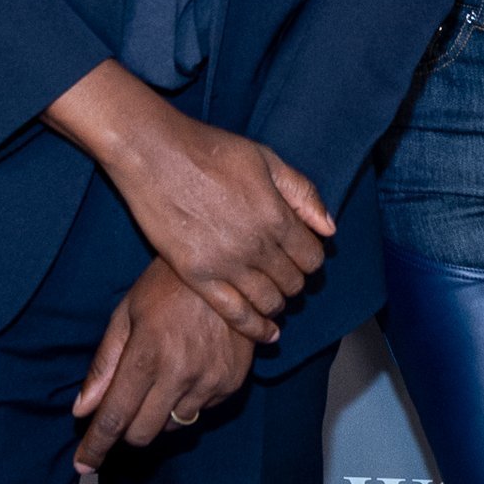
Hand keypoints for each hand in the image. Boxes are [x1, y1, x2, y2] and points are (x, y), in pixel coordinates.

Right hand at [43, 61, 332, 340]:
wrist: (154, 154)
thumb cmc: (209, 149)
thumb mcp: (266, 158)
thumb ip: (302, 193)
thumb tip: (329, 228)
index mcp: (277, 216)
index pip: (313, 257)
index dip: (312, 259)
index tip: (302, 255)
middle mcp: (257, 246)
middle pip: (294, 282)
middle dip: (295, 280)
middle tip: (286, 275)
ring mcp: (226, 264)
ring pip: (269, 302)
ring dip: (277, 302)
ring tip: (273, 296)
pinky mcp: (197, 276)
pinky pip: (235, 314)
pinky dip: (256, 328)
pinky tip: (267, 334)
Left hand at [72, 261, 255, 472]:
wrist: (228, 267)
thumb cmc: (167, 285)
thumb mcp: (127, 313)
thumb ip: (104, 365)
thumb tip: (81, 411)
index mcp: (146, 355)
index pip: (113, 417)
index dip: (95, 447)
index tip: (82, 466)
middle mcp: (178, 374)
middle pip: (142, 434)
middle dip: (126, 430)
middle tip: (123, 409)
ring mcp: (209, 381)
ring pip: (171, 427)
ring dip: (157, 415)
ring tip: (161, 377)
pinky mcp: (232, 383)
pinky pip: (200, 411)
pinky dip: (186, 401)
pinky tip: (189, 369)